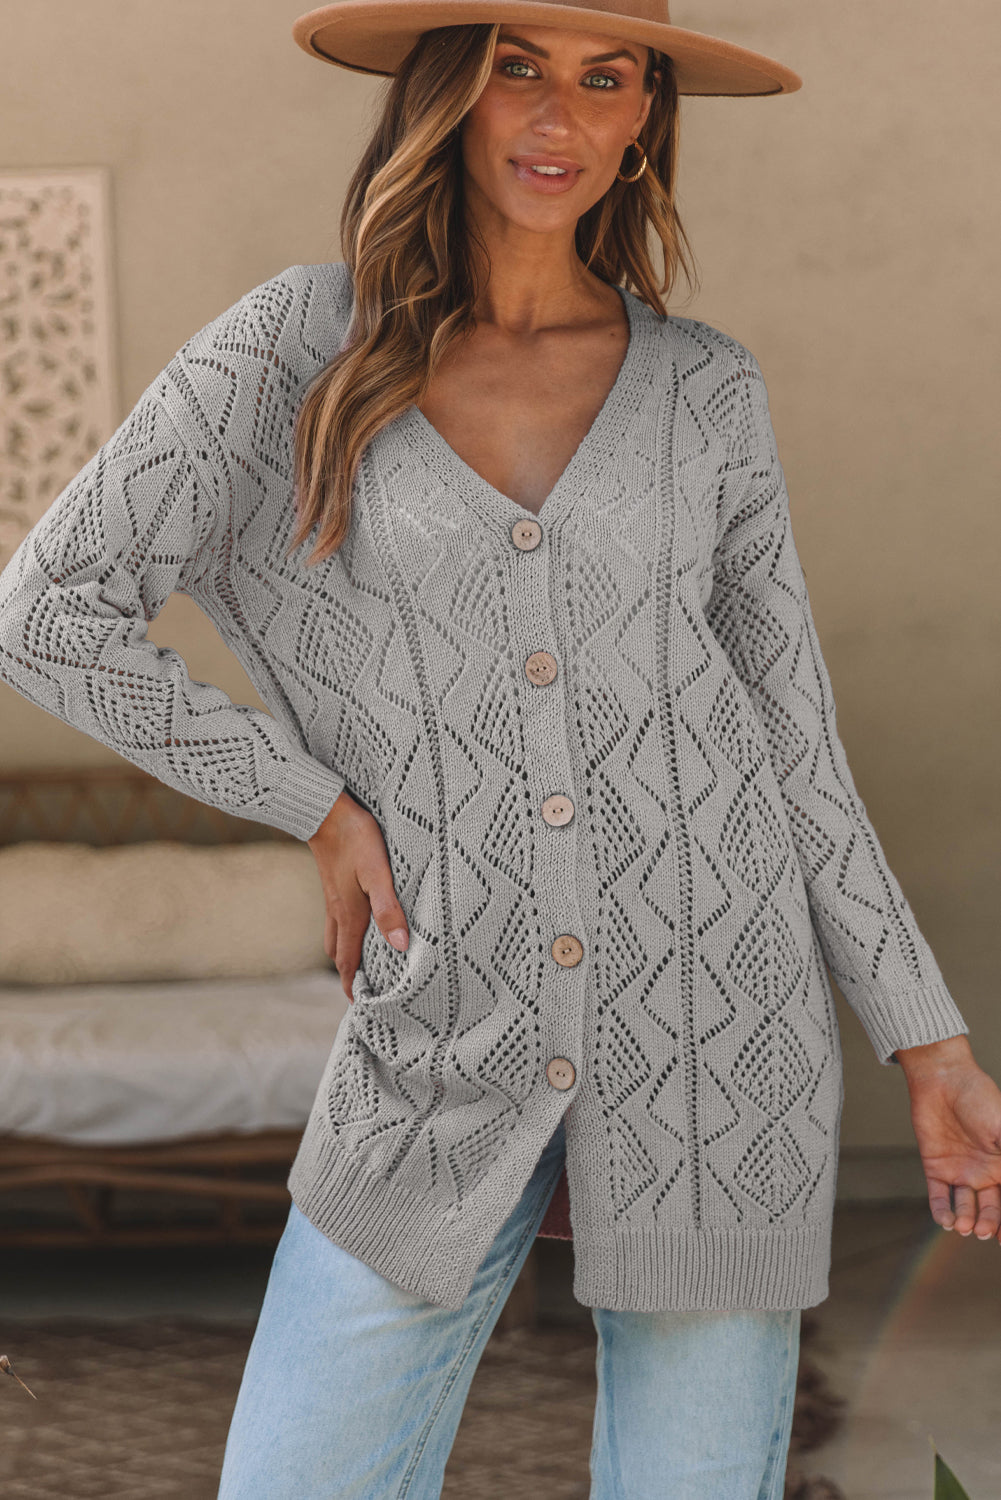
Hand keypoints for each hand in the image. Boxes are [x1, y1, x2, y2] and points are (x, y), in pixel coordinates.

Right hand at [306, 791, 408, 1002]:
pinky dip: (345, 932)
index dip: (354, 985)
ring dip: (346, 954)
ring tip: (360, 965)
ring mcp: (333, 898)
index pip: (349, 962)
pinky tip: (358, 924)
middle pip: (340, 953)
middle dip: (350, 975)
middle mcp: (338, 912)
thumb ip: (389, 908)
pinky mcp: (334, 884)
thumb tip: (400, 945)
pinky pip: (337, 918)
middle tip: (363, 992)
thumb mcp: (378, 873)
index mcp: (349, 915)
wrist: (325, 810)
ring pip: (336, 936)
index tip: (360, 1007)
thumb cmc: (356, 839)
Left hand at [895, 1036, 1000, 1244]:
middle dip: (989, 1224)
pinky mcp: (935, 1166)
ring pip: (965, 1206)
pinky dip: (941, 1210)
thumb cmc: (980, 1099)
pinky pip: (938, 1195)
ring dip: (965, 1219)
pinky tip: (945, 1221)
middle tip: (983, 1233)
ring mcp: (960, 1170)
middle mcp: (985, 1172)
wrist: (943, 1079)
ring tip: (964, 1227)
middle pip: (990, 1208)